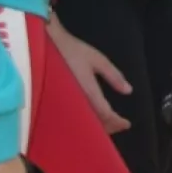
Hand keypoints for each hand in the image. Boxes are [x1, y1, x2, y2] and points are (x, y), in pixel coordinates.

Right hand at [47, 16, 131, 134]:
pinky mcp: (53, 102)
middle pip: (93, 122)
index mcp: (87, 91)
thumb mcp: (97, 60)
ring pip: (81, 122)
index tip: (127, 124)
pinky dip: (82, 121)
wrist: (43, 45)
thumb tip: (128, 90)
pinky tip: (88, 118)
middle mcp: (74, 101)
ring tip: (107, 124)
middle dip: (108, 127)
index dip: (117, 121)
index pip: (104, 113)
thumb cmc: (72, 51)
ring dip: (95, 125)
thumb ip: (113, 76)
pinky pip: (71, 117)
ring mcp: (62, 104)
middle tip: (119, 125)